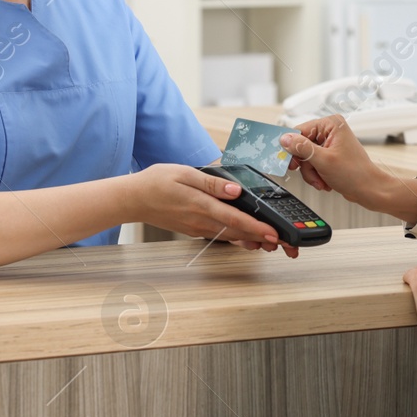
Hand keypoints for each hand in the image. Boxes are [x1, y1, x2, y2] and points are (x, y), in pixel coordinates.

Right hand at [129, 164, 297, 257]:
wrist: (133, 200)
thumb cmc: (156, 183)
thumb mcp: (185, 174)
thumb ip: (213, 183)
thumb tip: (236, 190)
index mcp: (201, 206)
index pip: (236, 220)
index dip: (258, 228)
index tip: (274, 234)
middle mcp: (201, 222)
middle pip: (237, 233)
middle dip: (262, 238)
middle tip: (283, 243)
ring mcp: (197, 228)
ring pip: (229, 236)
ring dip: (251, 240)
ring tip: (270, 242)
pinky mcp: (193, 229)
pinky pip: (219, 235)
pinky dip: (235, 237)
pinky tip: (245, 237)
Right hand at [282, 115, 416, 225]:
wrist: (369, 190)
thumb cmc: (356, 173)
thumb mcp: (324, 160)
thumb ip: (302, 148)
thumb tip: (286, 139)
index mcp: (331, 124)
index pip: (300, 130)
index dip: (291, 146)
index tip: (286, 159)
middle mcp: (330, 131)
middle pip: (301, 145)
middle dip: (305, 164)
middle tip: (310, 172)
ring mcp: (330, 144)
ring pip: (305, 158)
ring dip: (311, 172)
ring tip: (321, 180)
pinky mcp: (329, 156)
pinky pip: (312, 164)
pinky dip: (316, 175)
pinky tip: (325, 181)